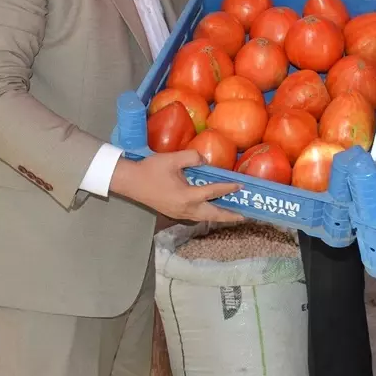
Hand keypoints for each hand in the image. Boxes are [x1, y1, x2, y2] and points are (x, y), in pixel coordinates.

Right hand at [110, 150, 243, 222]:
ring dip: (219, 217)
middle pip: (213, 215)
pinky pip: (196, 217)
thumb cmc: (151, 170)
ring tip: (233, 214)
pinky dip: (208, 215)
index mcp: (187, 196)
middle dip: (230, 216)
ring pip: (204, 218)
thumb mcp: (173, 159)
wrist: (130, 182)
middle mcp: (186, 209)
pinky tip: (212, 209)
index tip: (241, 185)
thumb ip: (193, 157)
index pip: (213, 192)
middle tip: (245, 215)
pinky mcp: (174, 213)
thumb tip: (205, 160)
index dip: (228, 188)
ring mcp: (179, 213)